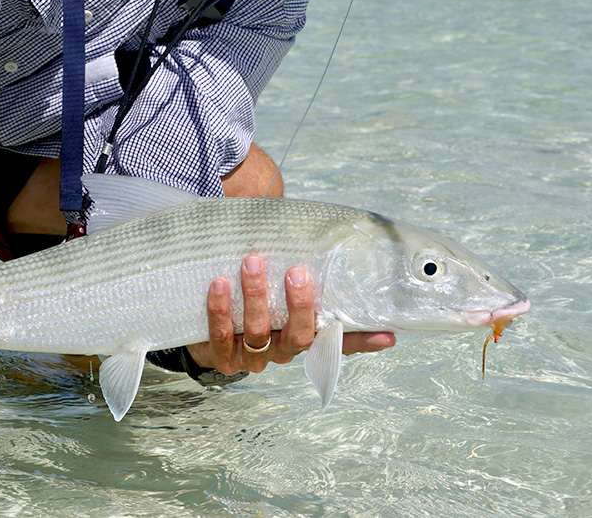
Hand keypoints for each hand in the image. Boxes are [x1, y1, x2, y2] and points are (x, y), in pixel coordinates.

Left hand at [188, 254, 395, 373]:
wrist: (204, 332)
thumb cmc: (248, 300)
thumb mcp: (275, 287)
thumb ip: (297, 269)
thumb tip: (320, 234)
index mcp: (302, 335)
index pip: (338, 340)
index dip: (363, 341)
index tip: (387, 334)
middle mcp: (282, 350)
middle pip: (299, 336)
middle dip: (298, 304)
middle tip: (296, 271)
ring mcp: (252, 357)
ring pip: (259, 333)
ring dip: (256, 297)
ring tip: (252, 264)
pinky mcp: (223, 358)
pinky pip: (222, 335)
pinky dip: (221, 309)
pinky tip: (220, 284)